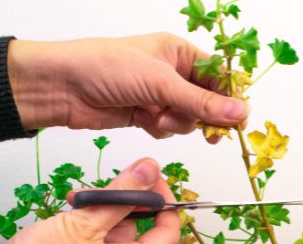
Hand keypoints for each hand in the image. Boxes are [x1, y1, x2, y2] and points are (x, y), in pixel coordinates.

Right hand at [0, 158, 178, 243]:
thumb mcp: (83, 224)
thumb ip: (121, 195)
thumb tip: (150, 169)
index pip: (167, 231)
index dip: (164, 200)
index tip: (150, 177)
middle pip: (138, 226)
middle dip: (122, 199)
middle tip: (100, 186)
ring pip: (113, 227)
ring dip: (99, 207)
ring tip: (76, 199)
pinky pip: (94, 236)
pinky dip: (86, 219)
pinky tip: (69, 208)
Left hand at [7, 33, 247, 142]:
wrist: (61, 87)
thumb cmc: (107, 67)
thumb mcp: (160, 82)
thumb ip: (201, 102)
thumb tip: (241, 112)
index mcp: (179, 52)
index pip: (218, 75)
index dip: (230, 97)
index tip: (237, 120)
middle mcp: (172, 72)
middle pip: (207, 101)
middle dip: (201, 114)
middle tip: (207, 131)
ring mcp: (158, 95)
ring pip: (187, 118)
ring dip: (176, 121)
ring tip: (154, 115)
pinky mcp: (144, 114)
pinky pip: (167, 127)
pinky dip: (159, 127)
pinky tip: (142, 120)